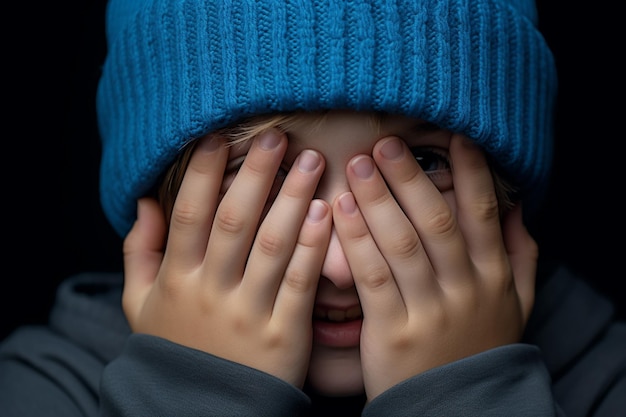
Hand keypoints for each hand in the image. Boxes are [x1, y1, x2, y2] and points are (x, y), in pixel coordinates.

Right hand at [122, 130, 331, 386]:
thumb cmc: (176, 349)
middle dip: (254, 174)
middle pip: (233, 220)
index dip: (201, 172)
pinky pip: (298, 283)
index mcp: (176, 279)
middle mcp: (210, 291)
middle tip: (276, 136)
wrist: (202, 411)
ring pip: (270, 245)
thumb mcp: (140, 305)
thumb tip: (144, 203)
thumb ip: (138, 252)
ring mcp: (247, 313)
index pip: (188, 214)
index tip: (218, 136)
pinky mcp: (282, 334)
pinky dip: (311, 247)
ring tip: (311, 162)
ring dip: (290, 199)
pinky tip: (324, 214)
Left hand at [332, 134, 536, 400]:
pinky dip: (357, 241)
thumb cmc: (479, 347)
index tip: (454, 137)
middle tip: (386, 143)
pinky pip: (373, 278)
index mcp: (492, 277)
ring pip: (403, 244)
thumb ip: (521, 257)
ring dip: (380, 200)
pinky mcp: (393, 330)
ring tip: (360, 164)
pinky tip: (339, 210)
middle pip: (436, 222)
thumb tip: (519, 210)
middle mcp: (464, 288)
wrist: (457, 408)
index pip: (482, 214)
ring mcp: (429, 309)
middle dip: (411, 178)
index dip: (470, 173)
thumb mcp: (516, 306)